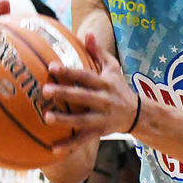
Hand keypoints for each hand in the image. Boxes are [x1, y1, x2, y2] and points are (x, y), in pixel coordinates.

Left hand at [42, 33, 137, 153]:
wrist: (137, 114)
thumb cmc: (119, 87)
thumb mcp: (113, 68)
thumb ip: (98, 52)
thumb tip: (88, 32)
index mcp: (103, 83)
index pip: (85, 76)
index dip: (69, 71)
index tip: (52, 67)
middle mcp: (103, 100)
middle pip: (82, 96)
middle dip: (64, 93)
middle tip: (45, 90)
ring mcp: (101, 118)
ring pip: (82, 120)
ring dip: (65, 120)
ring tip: (47, 118)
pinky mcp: (100, 132)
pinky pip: (83, 140)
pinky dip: (69, 145)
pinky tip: (53, 149)